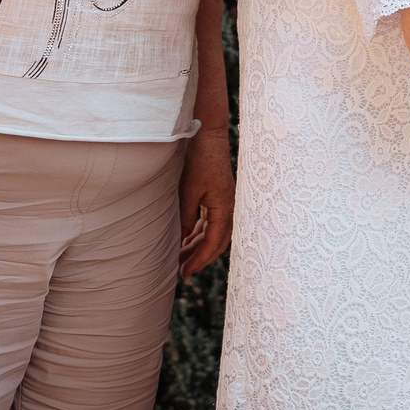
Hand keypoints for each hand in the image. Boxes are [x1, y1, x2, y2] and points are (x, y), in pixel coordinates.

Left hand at [178, 124, 233, 276]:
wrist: (208, 138)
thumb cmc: (200, 161)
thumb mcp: (188, 191)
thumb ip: (186, 216)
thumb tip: (184, 239)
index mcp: (225, 208)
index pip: (213, 243)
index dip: (199, 259)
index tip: (185, 272)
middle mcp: (229, 208)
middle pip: (217, 242)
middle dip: (200, 258)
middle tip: (182, 271)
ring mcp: (225, 203)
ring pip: (214, 233)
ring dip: (198, 246)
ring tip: (180, 257)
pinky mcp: (219, 198)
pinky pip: (211, 223)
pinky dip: (199, 233)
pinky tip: (186, 240)